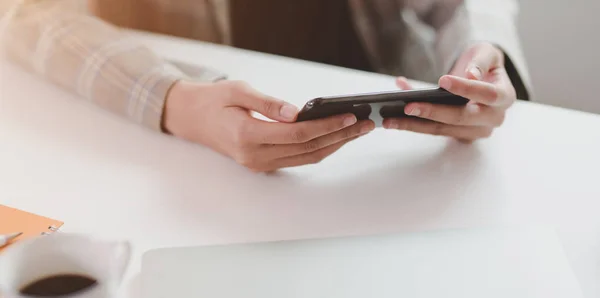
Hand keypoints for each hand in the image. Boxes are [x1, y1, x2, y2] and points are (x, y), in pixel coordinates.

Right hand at [163, 80, 374, 171]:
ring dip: (335, 145)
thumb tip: (297, 112)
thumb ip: (268, 104)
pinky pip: (298, 159)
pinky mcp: (263, 164)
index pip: (299, 135)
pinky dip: (320, 148)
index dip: (327, 126)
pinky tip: (335, 137)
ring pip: (307, 158)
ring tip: (357, 130)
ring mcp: (259, 164)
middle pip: (309, 149)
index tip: (350, 116)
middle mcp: (255, 156)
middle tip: (366, 124)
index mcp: (248, 136)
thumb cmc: (213, 101)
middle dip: (341, 136)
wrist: (191, 119)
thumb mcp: (238, 91)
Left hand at [383, 42, 516, 141]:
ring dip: (414, 125)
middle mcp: (492, 118)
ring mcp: (474, 130)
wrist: (481, 76)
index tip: (443, 81)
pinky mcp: (457, 135)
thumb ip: (480, 62)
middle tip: (408, 106)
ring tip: (390, 119)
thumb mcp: (486, 53)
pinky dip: (412, 123)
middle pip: (461, 119)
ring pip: (443, 130)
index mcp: (504, 97)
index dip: (466, 89)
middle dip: (432, 112)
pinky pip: (433, 130)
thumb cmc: (483, 63)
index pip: (488, 95)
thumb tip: (472, 75)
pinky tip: (392, 116)